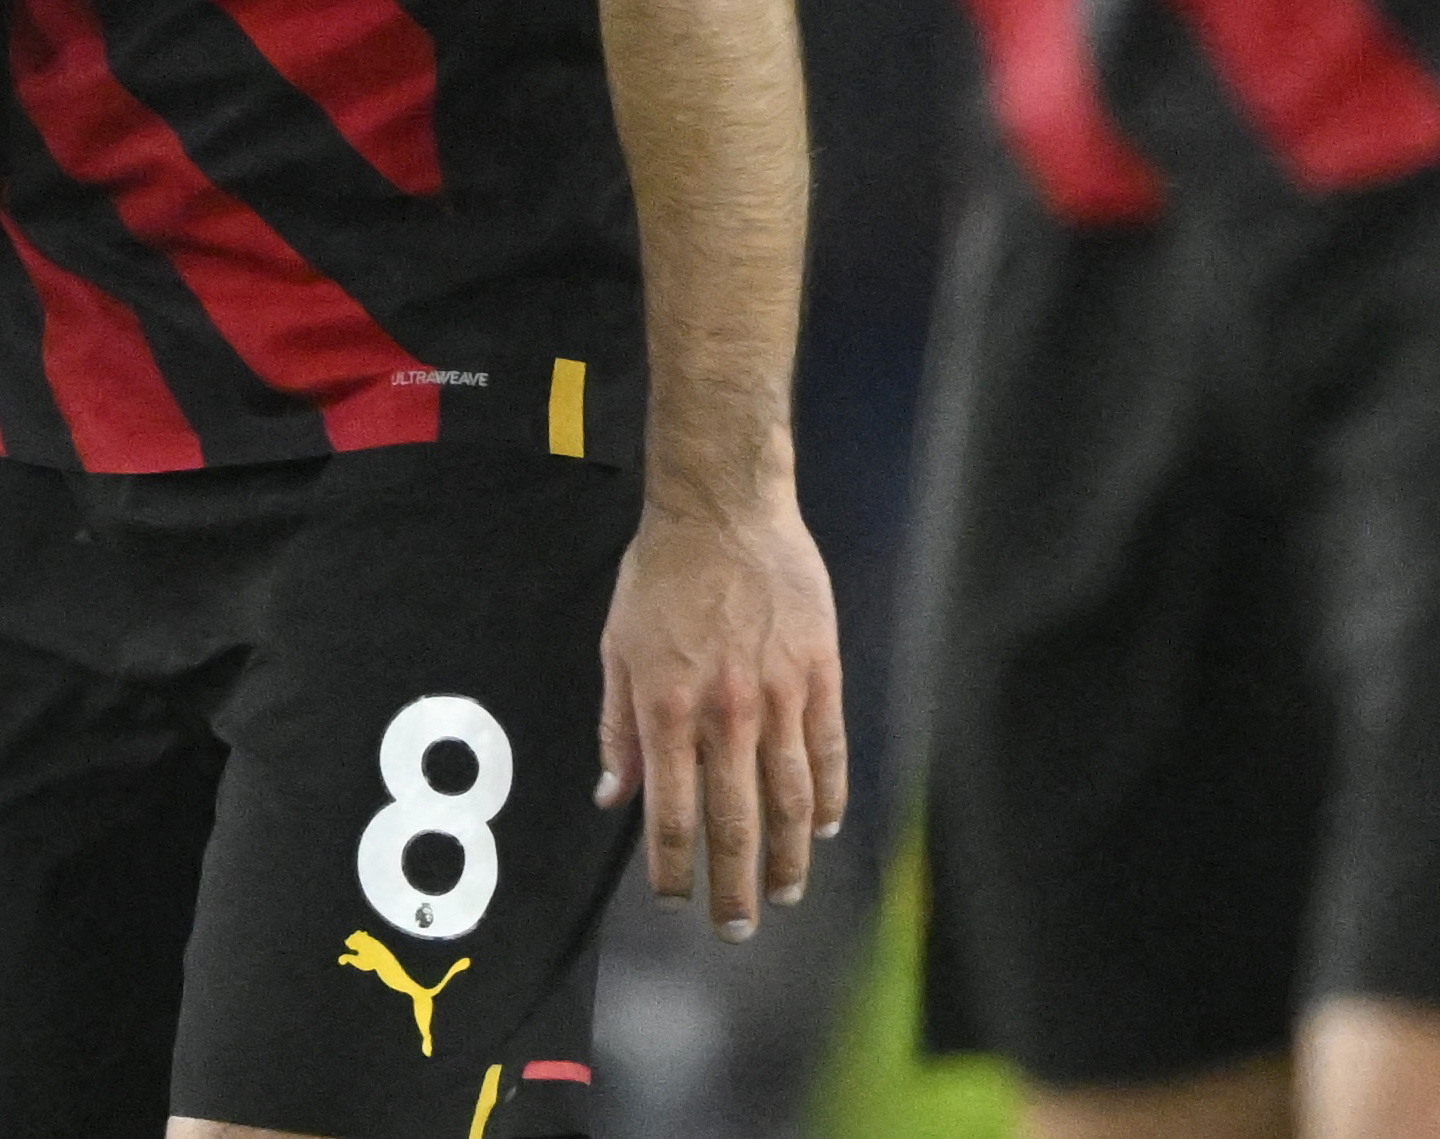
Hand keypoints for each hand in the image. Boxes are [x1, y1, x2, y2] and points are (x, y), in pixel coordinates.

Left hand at [598, 486, 849, 939]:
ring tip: (783, 894)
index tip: (674, 900)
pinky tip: (823, 828)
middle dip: (735, 885)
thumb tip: (609, 796)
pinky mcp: (820, 674)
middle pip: (737, 822)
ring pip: (791, 798)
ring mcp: (779, 697)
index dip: (672, 867)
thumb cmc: (660, 574)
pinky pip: (830, 750)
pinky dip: (829, 797)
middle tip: (736, 929)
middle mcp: (725, 715)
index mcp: (667, 710)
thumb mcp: (616, 648)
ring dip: (787, 857)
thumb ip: (616, 728)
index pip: (671, 813)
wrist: (723, 509)